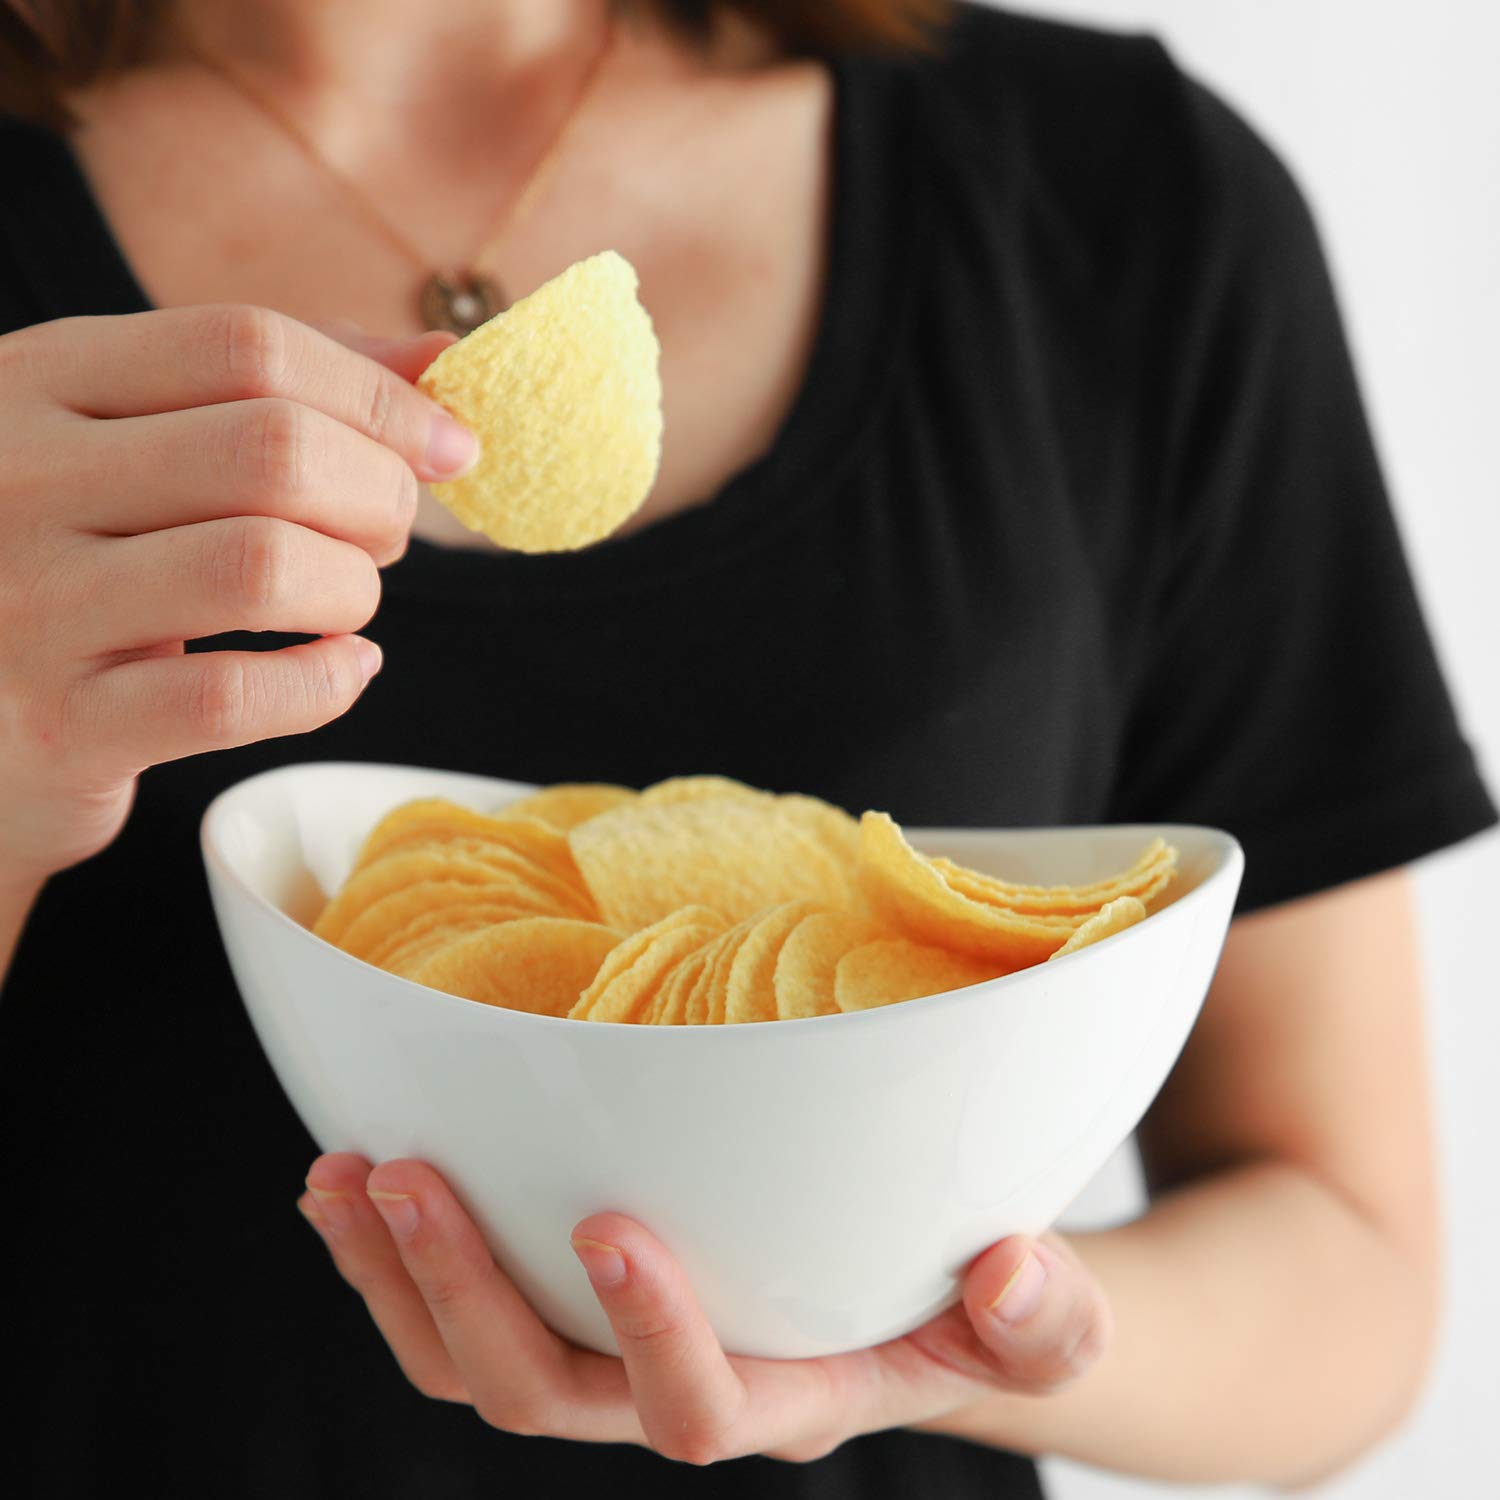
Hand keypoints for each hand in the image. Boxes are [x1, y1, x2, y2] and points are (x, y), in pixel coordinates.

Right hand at [0, 306, 475, 883]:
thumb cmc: (70, 559)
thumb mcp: (130, 441)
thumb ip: (274, 389)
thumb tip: (437, 360)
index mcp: (38, 379)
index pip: (244, 345)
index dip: (376, 395)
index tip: (443, 446)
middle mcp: (18, 477)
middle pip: (272, 450)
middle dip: (379, 495)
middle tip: (384, 535)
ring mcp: (30, 604)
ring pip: (264, 566)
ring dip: (351, 587)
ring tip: (345, 600)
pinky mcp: (62, 726)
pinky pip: (236, 696)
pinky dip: (325, 683)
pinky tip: (340, 670)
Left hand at [300, 1153, 1111, 1464]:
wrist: (926, 1325)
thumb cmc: (976, 1316)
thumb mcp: (1039, 1322)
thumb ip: (1044, 1317)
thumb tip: (1008, 1271)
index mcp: (789, 1400)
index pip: (700, 1408)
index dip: (652, 1333)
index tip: (610, 1226)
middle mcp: (682, 1395)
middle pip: (545, 1396)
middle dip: (462, 1295)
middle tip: (405, 1176)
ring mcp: (617, 1361)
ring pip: (474, 1368)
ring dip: (395, 1280)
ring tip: (341, 1178)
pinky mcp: (581, 1318)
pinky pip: (462, 1322)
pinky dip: (396, 1263)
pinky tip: (356, 1186)